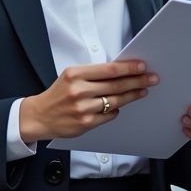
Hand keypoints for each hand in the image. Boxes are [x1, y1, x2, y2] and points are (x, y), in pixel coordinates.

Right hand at [18, 60, 158, 141]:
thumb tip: (121, 71)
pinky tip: (121, 105)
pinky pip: (109, 115)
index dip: (128, 68)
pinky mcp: (85, 123)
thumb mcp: (71, 76)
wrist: (39, 116)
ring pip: (115, 101)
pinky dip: (116, 109)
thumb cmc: (58, 94)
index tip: (142, 67)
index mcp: (75, 74)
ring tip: (143, 90)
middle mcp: (79, 91)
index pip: (109, 70)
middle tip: (151, 78)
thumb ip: (93, 74)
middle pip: (116, 85)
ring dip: (132, 95)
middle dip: (137, 81)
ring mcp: (82, 109)